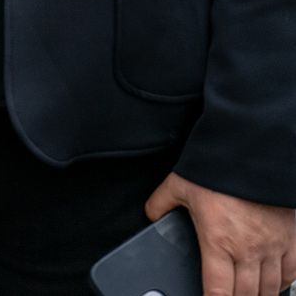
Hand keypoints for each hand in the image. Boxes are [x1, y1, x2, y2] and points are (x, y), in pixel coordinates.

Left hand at [146, 172, 295, 295]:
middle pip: (246, 294)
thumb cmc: (216, 169)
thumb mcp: (178, 185)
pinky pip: (292, 271)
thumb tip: (151, 214)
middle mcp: (248, 249)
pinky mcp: (292, 238)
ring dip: (259, 295)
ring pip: (270, 287)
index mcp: (218, 241)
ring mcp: (273, 246)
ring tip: (249, 294)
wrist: (252, 151)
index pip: (218, 290)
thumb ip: (161, 203)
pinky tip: (274, 284)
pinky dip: (283, 282)